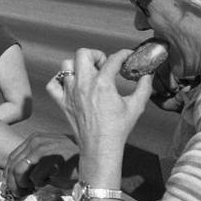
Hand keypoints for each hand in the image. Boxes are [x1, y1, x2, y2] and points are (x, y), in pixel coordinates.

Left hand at [4, 132, 79, 195]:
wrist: (93, 159)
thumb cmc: (71, 162)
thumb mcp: (49, 156)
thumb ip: (34, 162)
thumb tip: (16, 179)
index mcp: (34, 139)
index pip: (12, 158)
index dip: (9, 175)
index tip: (14, 187)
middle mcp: (36, 141)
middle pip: (12, 165)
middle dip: (13, 183)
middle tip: (19, 194)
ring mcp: (43, 149)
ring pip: (19, 171)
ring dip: (23, 184)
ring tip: (32, 190)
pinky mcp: (50, 159)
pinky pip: (35, 177)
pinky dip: (40, 183)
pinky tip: (50, 181)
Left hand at [52, 48, 151, 177]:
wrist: (100, 147)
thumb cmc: (118, 128)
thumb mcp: (136, 106)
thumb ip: (144, 87)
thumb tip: (148, 75)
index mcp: (103, 84)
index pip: (113, 59)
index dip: (123, 54)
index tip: (127, 56)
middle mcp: (84, 84)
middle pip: (83, 54)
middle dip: (95, 55)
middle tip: (103, 66)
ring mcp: (70, 93)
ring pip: (66, 65)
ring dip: (78, 66)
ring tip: (88, 74)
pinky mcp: (62, 102)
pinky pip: (53, 84)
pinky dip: (59, 81)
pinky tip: (70, 85)